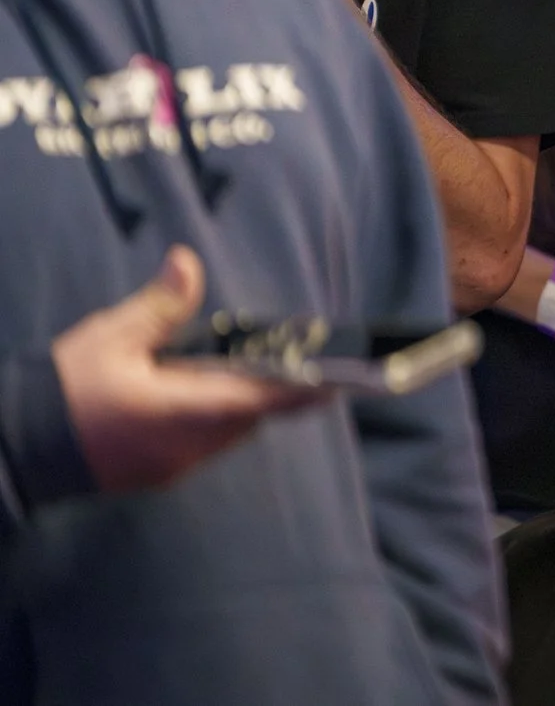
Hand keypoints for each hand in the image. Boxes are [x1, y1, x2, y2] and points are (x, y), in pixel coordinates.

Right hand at [52, 246, 324, 493]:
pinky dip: (207, 418)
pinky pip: (199, 445)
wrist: (12, 449)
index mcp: (183, 414)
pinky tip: (188, 390)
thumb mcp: (111, 337)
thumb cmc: (61, 391)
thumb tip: (188, 262)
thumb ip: (160, 306)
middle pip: (247, 417)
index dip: (301, 391)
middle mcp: (186, 449)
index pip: (260, 403)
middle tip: (279, 355)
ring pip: (225, 433)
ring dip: (234, 402)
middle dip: (264, 387)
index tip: (338, 382)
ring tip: (229, 366)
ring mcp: (170, 468)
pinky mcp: (153, 475)